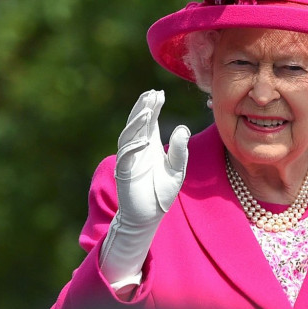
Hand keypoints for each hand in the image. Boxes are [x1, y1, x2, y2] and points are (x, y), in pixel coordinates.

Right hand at [114, 89, 189, 224]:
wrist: (149, 215)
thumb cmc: (162, 191)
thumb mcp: (177, 169)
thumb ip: (180, 150)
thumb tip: (183, 127)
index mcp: (150, 145)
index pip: (150, 122)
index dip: (153, 107)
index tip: (159, 93)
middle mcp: (138, 149)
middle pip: (138, 124)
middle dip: (144, 108)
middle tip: (152, 94)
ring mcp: (130, 159)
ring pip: (130, 136)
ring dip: (137, 123)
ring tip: (147, 110)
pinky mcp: (125, 173)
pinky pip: (127, 157)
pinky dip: (134, 147)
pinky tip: (144, 139)